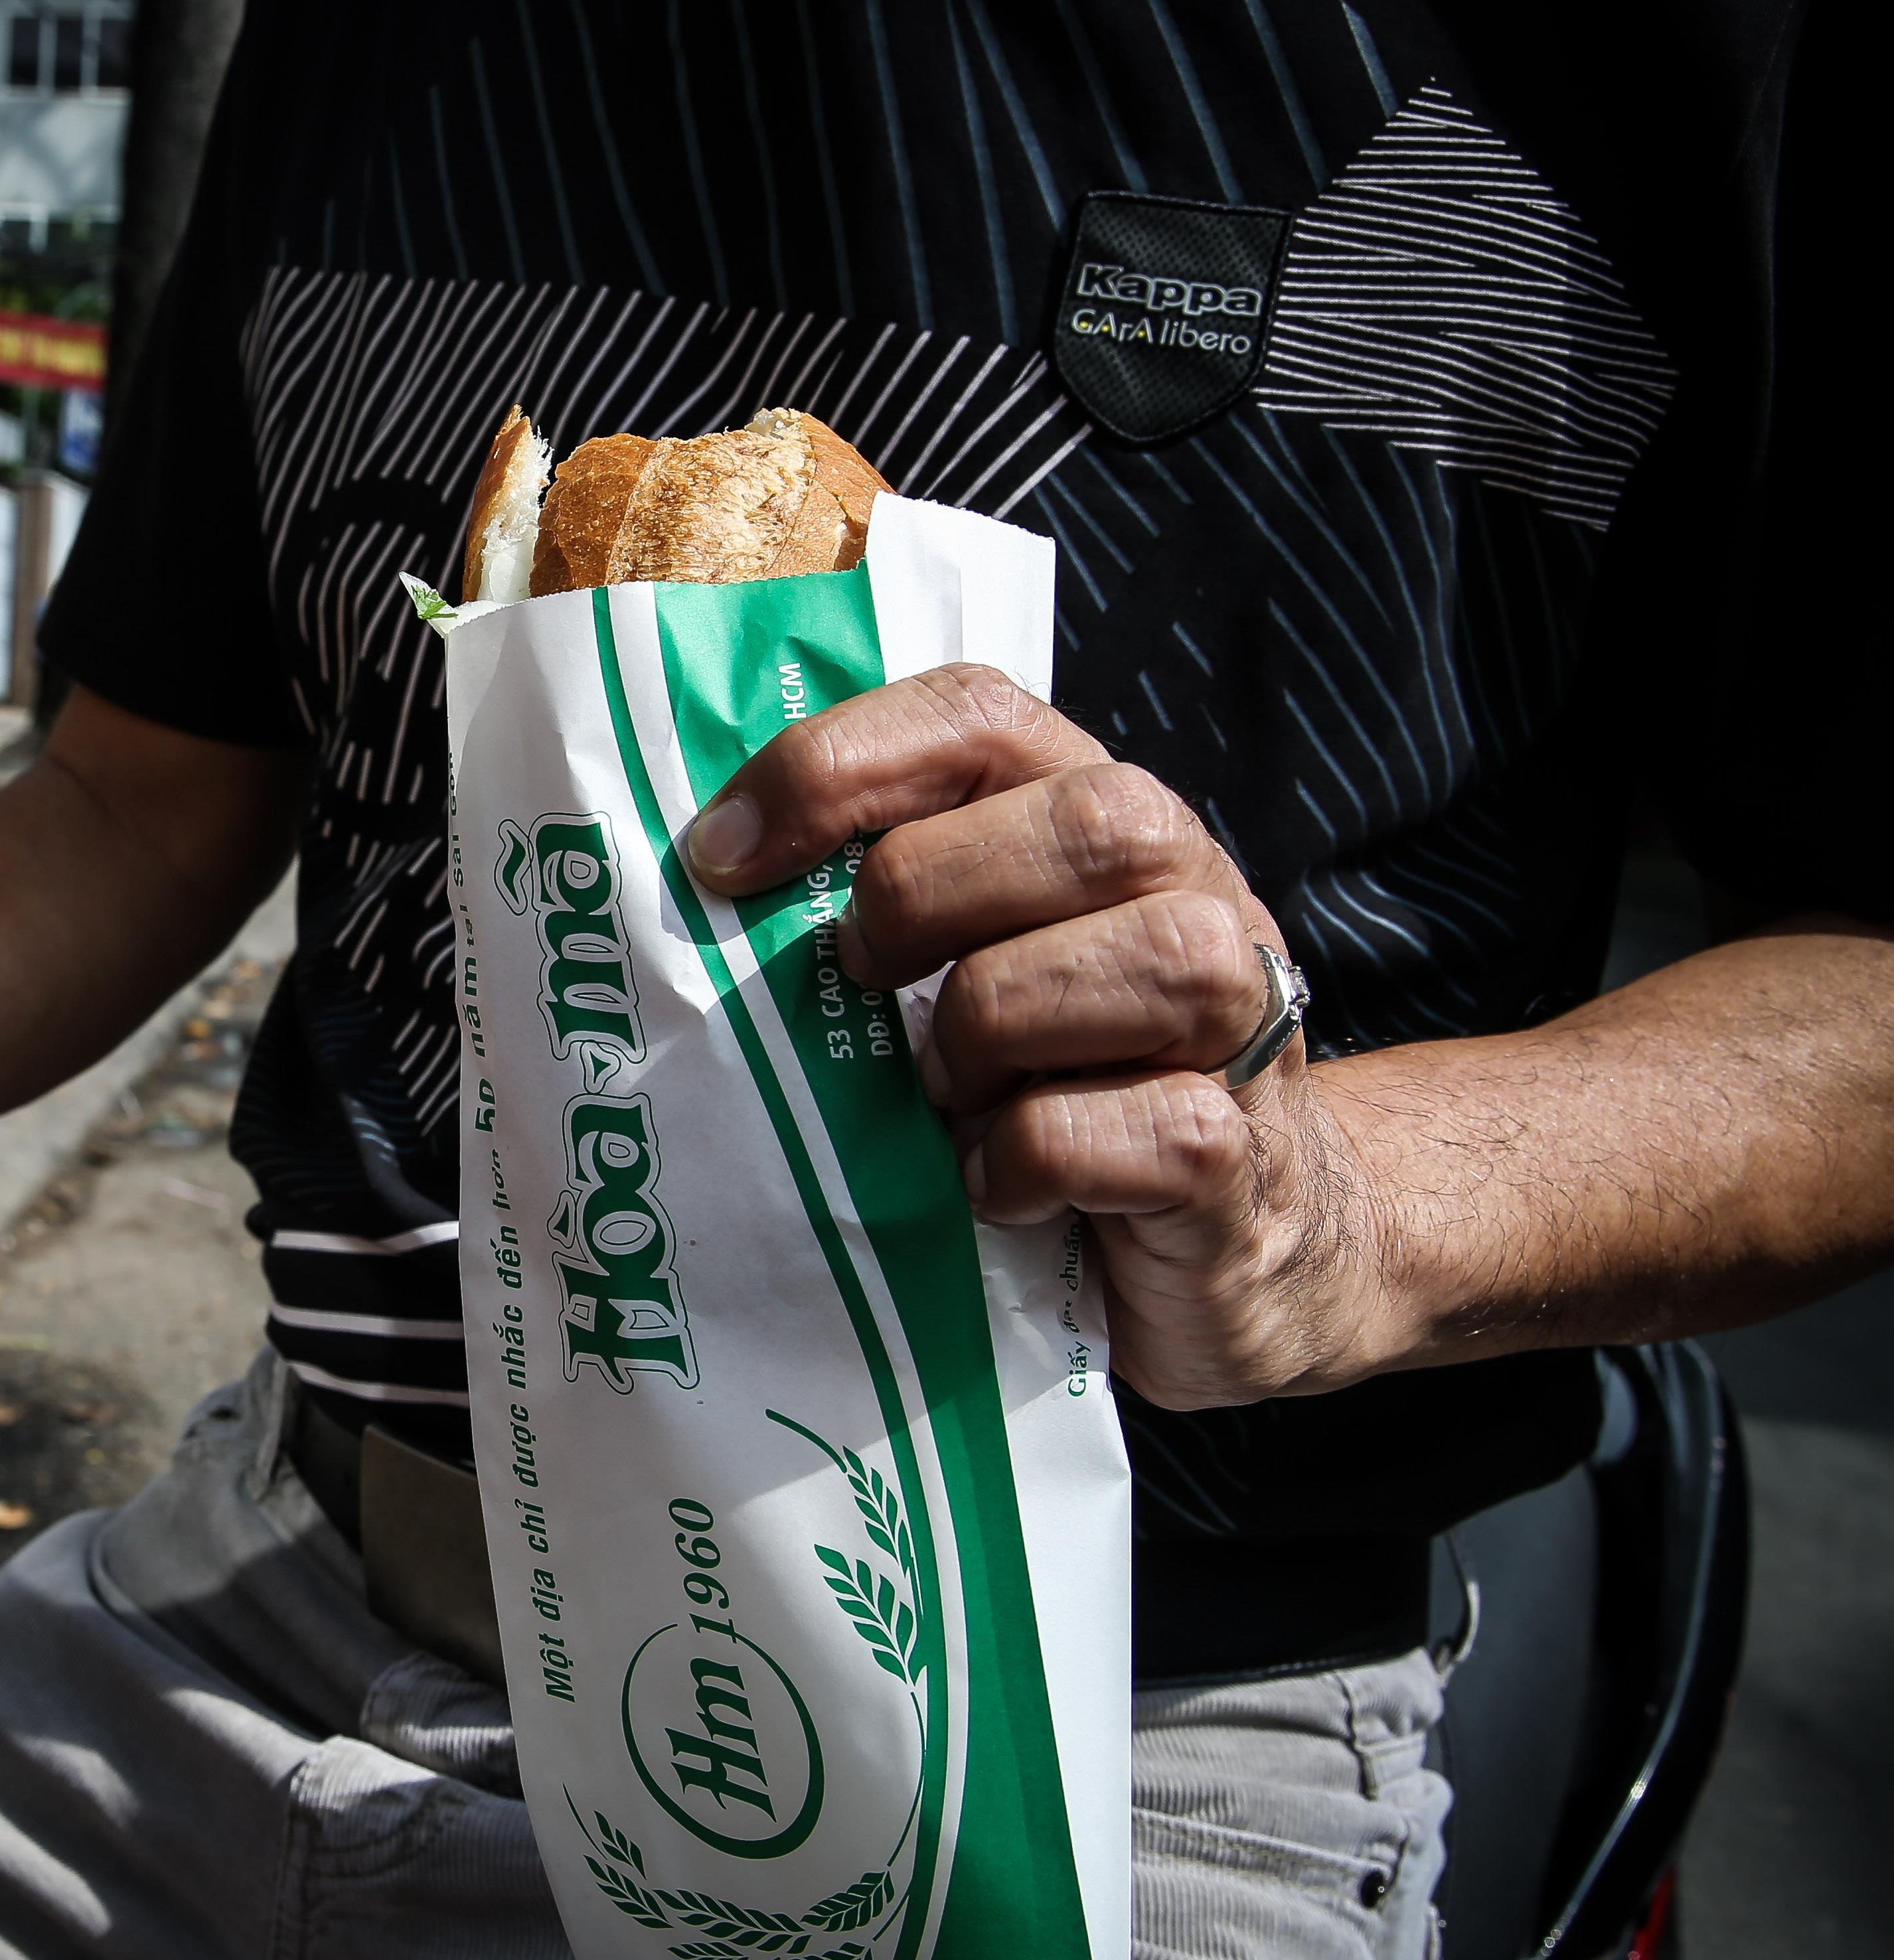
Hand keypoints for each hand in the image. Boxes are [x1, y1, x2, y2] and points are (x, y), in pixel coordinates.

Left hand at [680, 664, 1393, 1410]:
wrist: (1252, 1243)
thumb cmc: (1067, 1087)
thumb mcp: (970, 972)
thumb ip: (887, 908)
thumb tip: (707, 891)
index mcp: (1097, 822)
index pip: (980, 716)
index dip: (842, 763)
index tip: (721, 856)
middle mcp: (1191, 893)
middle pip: (1084, 824)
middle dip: (924, 899)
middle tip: (859, 983)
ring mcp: (1239, 1020)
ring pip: (1140, 962)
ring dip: (990, 1033)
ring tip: (940, 1098)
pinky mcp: (1237, 1156)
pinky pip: (1141, 1128)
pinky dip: (1032, 1158)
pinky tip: (990, 1183)